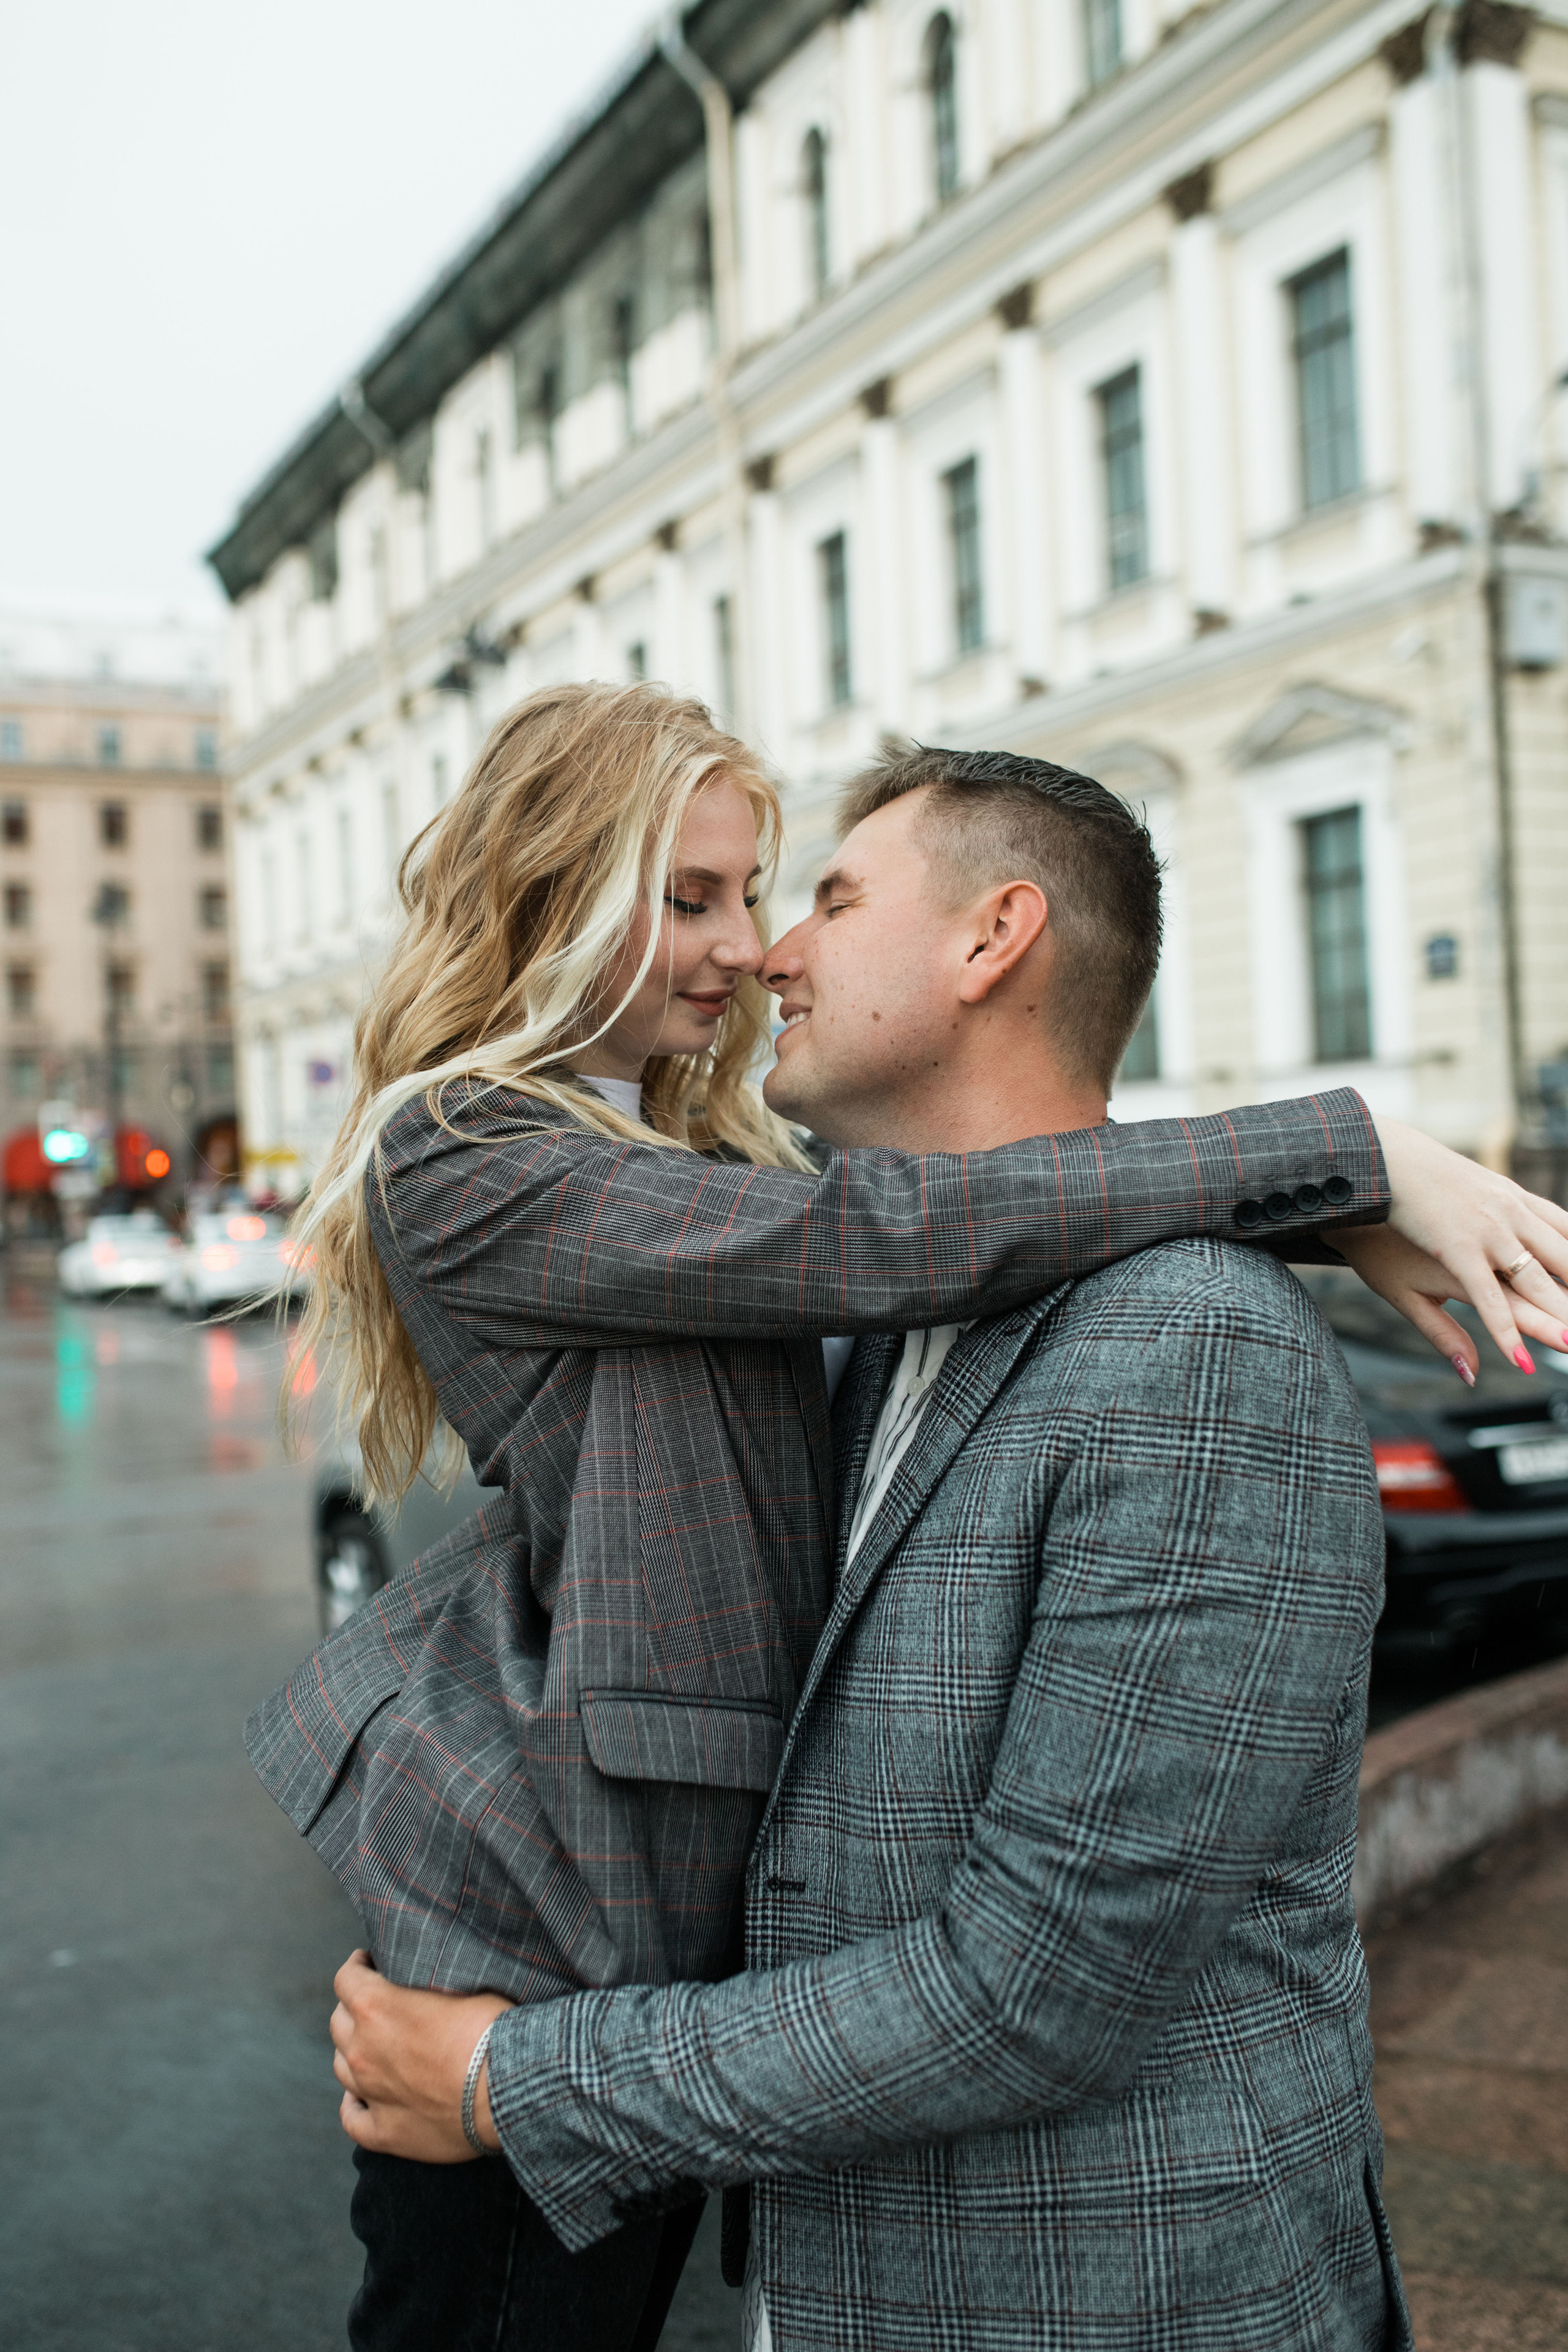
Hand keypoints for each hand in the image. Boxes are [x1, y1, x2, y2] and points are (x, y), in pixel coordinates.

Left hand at [330, 1949, 511, 2161]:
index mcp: (375, 2006)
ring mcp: (371, 2093)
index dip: (357, 1967)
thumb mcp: (463, 1982)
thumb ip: (429, 1983)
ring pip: (342, 2066)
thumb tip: (430, 1978)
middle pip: (339, 2021)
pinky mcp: (385, 2132)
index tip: (369, 1963)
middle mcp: (363, 2049)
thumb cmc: (492, 2028)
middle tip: (378, 2005)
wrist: (507, 2088)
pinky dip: (353, 2105)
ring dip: (354, 2052)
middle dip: (354, 2008)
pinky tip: (361, 2099)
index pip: (346, 1978)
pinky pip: (352, 2118)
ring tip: (374, 2048)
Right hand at [1365, 1118, 1567, 1372]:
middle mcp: (1511, 1219)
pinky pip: (1487, 1298)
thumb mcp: (1457, 1223)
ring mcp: (1487, 1236)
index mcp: (1516, 1205)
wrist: (1375, 1166)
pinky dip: (1505, 1330)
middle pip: (1562, 1263)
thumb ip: (1493, 1239)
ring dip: (1559, 1317)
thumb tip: (1509, 1294)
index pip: (1567, 1236)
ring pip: (1534, 1283)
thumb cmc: (1414, 1193)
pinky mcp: (1457, 1252)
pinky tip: (1520, 1359)